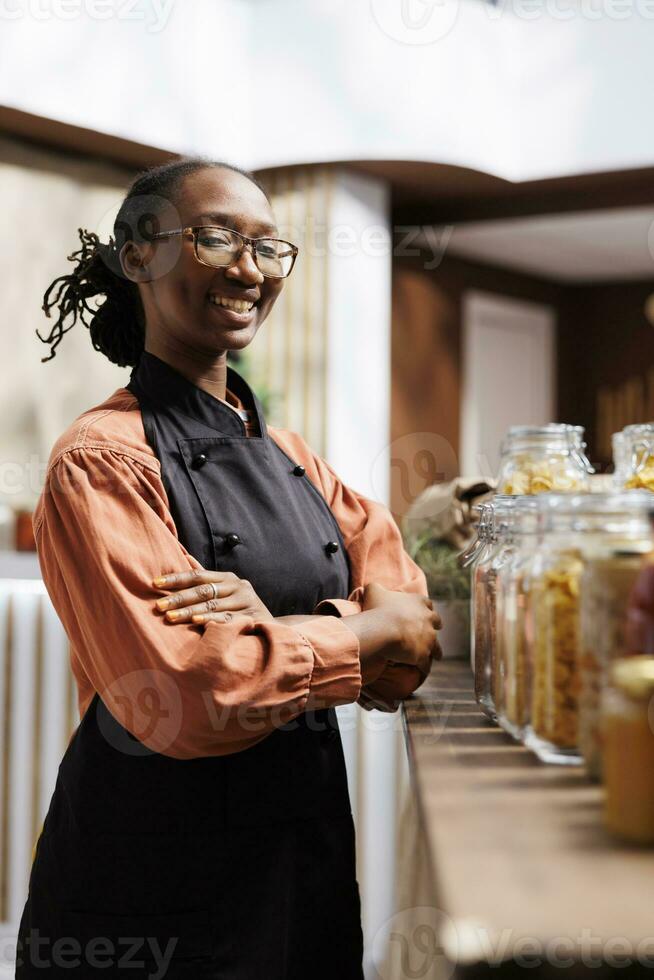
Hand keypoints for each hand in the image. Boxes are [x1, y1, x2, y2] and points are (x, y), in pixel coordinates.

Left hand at [152, 569, 273, 624]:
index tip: (155, 583)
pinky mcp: (253, 617)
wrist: (271, 628)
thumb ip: (204, 577)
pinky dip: (211, 620)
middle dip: (178, 598)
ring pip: (213, 605)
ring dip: (189, 611)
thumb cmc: (239, 609)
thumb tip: (183, 555)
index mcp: (227, 578)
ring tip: (170, 617)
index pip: (197, 575)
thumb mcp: (224, 591)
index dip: (176, 579)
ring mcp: (246, 601)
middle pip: (203, 591)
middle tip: (158, 606)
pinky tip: (197, 622)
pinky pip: (227, 620)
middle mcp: (238, 586)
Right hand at [361, 582, 441, 674]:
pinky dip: (425, 667)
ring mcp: (428, 638)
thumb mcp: (373, 590)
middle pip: (437, 623)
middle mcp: (428, 619)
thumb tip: (373, 587)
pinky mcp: (423, 654)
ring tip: (437, 656)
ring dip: (436, 651)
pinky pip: (426, 664)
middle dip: (435, 626)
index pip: (427, 603)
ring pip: (437, 646)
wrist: (383, 630)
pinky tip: (424, 671)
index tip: (424, 612)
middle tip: (432, 631)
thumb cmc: (378, 609)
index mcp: (419, 602)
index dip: (425, 608)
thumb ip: (375, 587)